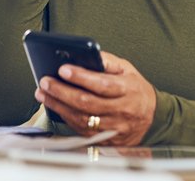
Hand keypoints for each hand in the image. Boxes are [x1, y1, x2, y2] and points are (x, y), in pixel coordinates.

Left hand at [34, 51, 155, 145]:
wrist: (151, 116)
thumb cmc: (134, 88)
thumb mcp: (127, 69)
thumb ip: (107, 61)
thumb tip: (86, 54)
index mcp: (128, 90)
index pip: (102, 84)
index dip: (81, 77)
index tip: (63, 69)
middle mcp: (122, 111)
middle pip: (88, 103)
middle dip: (62, 91)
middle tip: (45, 81)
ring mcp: (114, 128)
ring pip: (82, 119)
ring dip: (58, 106)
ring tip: (42, 93)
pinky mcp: (106, 139)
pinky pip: (82, 130)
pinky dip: (65, 118)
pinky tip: (54, 106)